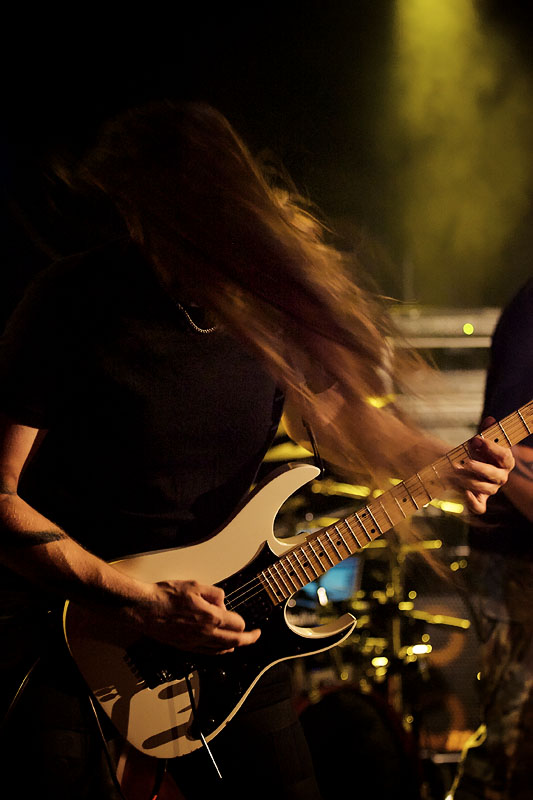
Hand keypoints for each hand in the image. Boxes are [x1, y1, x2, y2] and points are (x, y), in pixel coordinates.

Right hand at [127, 579, 260, 654]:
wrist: (144, 609)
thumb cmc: (165, 596)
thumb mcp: (194, 585)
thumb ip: (213, 593)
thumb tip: (222, 601)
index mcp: (210, 618)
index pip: (237, 624)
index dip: (243, 621)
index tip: (246, 619)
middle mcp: (205, 634)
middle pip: (235, 641)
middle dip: (249, 639)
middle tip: (256, 635)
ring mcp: (194, 643)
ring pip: (222, 650)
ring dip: (234, 646)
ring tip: (240, 642)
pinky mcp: (185, 647)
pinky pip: (208, 653)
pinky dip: (219, 651)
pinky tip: (220, 648)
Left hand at [454, 416, 514, 514]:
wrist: (466, 466)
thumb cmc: (477, 452)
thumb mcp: (480, 441)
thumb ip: (485, 431)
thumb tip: (490, 420)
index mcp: (506, 461)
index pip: (504, 456)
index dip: (491, 448)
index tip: (475, 439)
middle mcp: (501, 477)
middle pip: (497, 476)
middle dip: (481, 468)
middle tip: (467, 462)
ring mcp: (491, 489)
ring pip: (486, 489)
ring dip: (470, 480)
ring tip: (456, 471)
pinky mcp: (480, 500)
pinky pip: (479, 507)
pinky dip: (472, 501)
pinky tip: (463, 491)